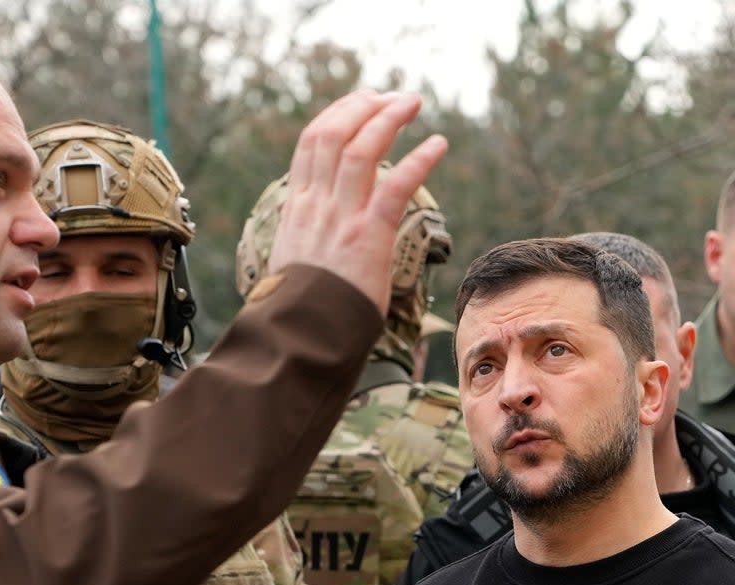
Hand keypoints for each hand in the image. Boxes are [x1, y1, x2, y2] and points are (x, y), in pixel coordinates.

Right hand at [267, 90, 447, 314]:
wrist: (301, 337)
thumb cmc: (302, 312)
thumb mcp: (296, 267)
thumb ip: (309, 243)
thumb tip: (321, 244)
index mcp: (297, 209)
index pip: (312, 143)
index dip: (338, 114)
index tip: (360, 102)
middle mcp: (315, 205)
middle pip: (335, 134)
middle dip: (365, 106)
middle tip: (392, 96)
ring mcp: (340, 218)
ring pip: (363, 149)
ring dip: (390, 119)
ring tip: (413, 103)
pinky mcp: (367, 236)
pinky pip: (395, 185)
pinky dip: (419, 159)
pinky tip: (438, 144)